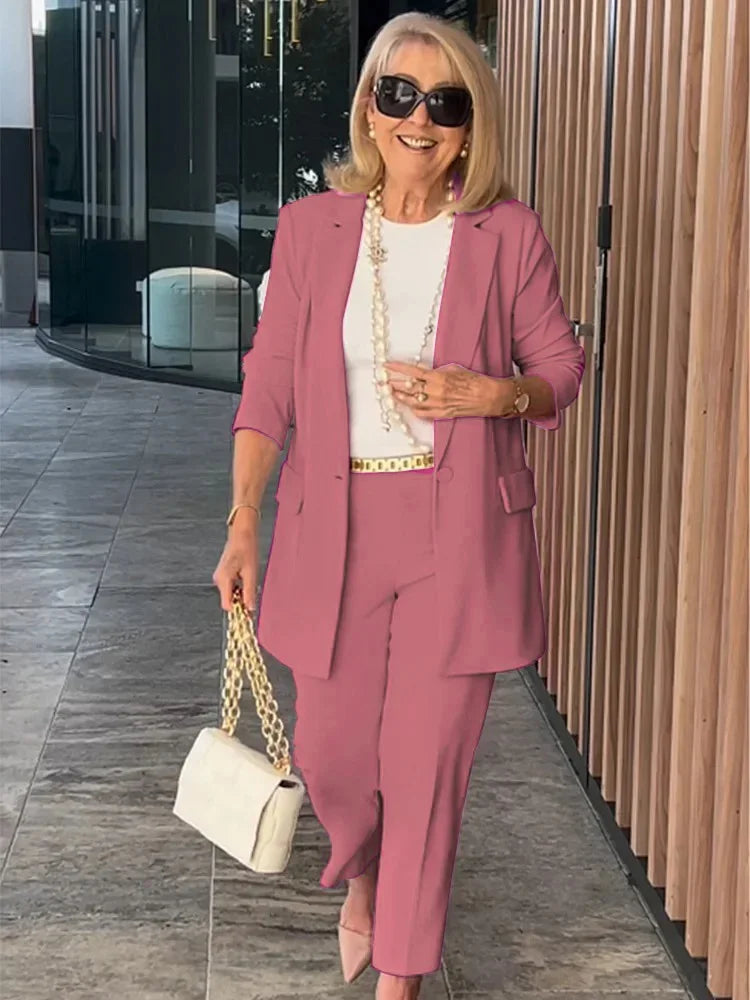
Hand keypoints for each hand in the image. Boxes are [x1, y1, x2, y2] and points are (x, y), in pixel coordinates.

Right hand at [212, 523, 258, 612]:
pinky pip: (230, 587)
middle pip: (229, 600)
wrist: (242, 534)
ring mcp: (220, 577)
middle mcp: (219, 580)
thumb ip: (249, 592)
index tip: (249, 614)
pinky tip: (247, 579)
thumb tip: (250, 608)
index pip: (227, 605)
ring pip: (230, 594)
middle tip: (255, 597)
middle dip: (241, 602)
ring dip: (241, 594)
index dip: (238, 611)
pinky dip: (239, 588)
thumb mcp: (251, 572)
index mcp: (224, 580)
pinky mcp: (223, 574)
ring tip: (252, 583)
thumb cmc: (247, 549)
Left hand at [384, 361, 512, 418]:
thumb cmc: (473, 380)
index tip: (386, 366)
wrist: (487, 396)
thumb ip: (436, 371)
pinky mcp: (441, 414)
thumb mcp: (453, 369)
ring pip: (412, 402)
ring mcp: (437, 405)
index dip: (397, 369)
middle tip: (384, 381)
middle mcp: (434, 392)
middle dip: (394, 384)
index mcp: (437, 378)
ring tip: (392, 393)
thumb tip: (423, 373)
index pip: (412, 372)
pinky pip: (422, 413)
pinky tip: (408, 405)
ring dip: (400, 397)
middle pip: (408, 388)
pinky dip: (413, 409)